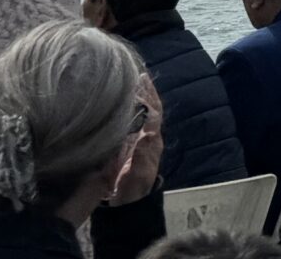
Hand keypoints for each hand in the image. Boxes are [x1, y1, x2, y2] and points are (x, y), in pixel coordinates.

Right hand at [110, 75, 164, 203]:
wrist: (128, 205)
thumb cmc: (132, 192)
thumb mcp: (137, 177)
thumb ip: (141, 157)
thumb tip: (147, 134)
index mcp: (152, 144)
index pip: (153, 116)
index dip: (148, 100)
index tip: (140, 85)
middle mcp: (150, 138)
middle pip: (153, 110)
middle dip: (148, 92)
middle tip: (141, 75)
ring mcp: (142, 140)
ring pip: (146, 113)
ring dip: (144, 96)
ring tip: (137, 79)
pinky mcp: (132, 144)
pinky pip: (137, 120)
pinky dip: (135, 107)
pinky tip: (127, 99)